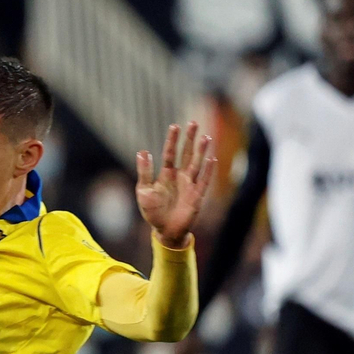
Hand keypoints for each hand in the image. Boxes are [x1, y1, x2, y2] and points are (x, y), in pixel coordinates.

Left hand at [135, 122, 214, 248]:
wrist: (165, 230)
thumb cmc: (153, 211)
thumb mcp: (144, 191)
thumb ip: (144, 172)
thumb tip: (142, 152)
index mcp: (166, 175)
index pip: (170, 153)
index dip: (172, 140)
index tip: (175, 126)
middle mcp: (179, 176)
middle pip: (186, 154)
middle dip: (189, 139)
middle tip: (193, 123)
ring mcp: (189, 185)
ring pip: (196, 164)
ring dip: (201, 151)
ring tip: (205, 137)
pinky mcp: (197, 195)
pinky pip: (204, 181)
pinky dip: (208, 170)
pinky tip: (212, 158)